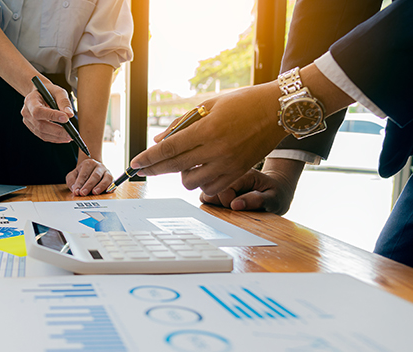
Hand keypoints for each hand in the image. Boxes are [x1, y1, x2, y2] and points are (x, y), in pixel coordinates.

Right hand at [21, 79, 72, 143]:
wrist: (40, 94)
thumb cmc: (49, 92)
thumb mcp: (58, 91)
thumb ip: (64, 101)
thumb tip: (70, 114)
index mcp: (30, 100)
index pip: (38, 111)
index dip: (52, 116)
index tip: (66, 119)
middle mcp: (26, 112)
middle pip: (40, 125)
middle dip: (57, 131)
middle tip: (71, 134)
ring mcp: (28, 122)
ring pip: (42, 133)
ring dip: (57, 137)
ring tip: (69, 137)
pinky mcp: (32, 128)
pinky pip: (43, 136)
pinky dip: (55, 138)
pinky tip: (64, 138)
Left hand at [66, 158, 113, 195]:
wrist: (92, 169)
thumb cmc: (82, 174)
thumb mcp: (73, 175)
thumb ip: (71, 181)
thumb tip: (75, 189)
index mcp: (89, 163)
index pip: (84, 174)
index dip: (79, 183)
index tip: (76, 191)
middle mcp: (99, 166)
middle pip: (95, 176)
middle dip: (89, 185)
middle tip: (83, 193)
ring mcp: (106, 172)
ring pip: (106, 178)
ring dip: (101, 186)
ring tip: (95, 192)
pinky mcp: (112, 178)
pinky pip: (113, 182)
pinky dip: (111, 187)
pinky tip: (107, 191)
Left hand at [130, 82, 287, 195]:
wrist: (279, 110)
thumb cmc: (242, 102)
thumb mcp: (208, 105)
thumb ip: (181, 124)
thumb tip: (159, 141)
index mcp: (207, 129)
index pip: (169, 149)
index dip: (149, 157)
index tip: (134, 163)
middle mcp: (216, 149)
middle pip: (174, 167)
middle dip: (153, 170)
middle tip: (141, 171)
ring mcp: (228, 164)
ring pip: (190, 181)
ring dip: (181, 174)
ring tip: (184, 162)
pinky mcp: (238, 173)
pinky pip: (210, 187)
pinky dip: (200, 181)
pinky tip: (200, 169)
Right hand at [200, 168, 296, 214]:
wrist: (276, 188)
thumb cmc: (275, 193)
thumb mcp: (273, 198)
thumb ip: (257, 200)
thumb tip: (235, 205)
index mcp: (243, 174)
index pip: (223, 189)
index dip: (228, 203)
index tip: (239, 208)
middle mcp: (229, 174)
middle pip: (209, 190)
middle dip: (220, 203)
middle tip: (234, 207)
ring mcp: (221, 180)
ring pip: (205, 193)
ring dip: (215, 204)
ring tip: (230, 205)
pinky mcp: (217, 187)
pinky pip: (205, 197)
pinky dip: (212, 204)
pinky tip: (225, 205)